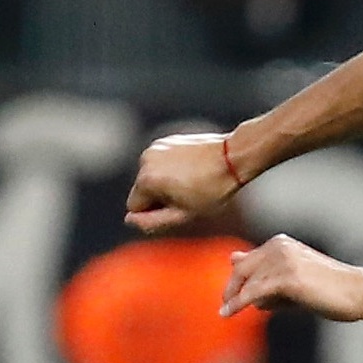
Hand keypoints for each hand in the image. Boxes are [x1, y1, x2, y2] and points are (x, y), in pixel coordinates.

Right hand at [127, 132, 241, 234]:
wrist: (233, 157)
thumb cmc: (213, 190)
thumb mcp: (184, 214)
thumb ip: (154, 221)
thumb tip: (130, 220)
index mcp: (147, 180)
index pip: (134, 206)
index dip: (154, 212)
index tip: (178, 208)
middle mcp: (145, 160)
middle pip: (142, 189)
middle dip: (159, 196)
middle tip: (188, 195)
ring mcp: (155, 147)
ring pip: (151, 175)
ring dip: (165, 181)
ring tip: (193, 181)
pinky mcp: (166, 141)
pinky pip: (161, 162)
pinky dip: (171, 168)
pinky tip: (193, 169)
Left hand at [220, 233, 362, 321]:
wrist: (361, 292)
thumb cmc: (332, 289)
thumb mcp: (295, 278)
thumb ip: (267, 273)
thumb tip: (232, 259)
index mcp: (282, 244)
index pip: (248, 261)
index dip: (237, 279)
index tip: (228, 296)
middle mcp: (280, 248)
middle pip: (242, 269)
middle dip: (231, 288)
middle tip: (224, 306)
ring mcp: (283, 262)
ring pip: (247, 282)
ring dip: (235, 299)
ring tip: (227, 312)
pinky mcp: (287, 279)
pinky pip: (253, 292)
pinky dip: (238, 303)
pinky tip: (228, 313)